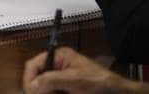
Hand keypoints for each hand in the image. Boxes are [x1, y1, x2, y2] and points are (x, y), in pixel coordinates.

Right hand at [23, 47, 138, 92]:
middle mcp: (58, 68)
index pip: (34, 65)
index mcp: (59, 57)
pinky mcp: (65, 91)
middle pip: (37, 80)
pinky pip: (53, 93)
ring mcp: (61, 81)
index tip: (31, 93)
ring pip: (44, 90)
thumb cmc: (103, 83)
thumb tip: (33, 84)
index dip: (29, 80)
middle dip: (38, 91)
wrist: (119, 93)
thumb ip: (52, 80)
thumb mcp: (76, 80)